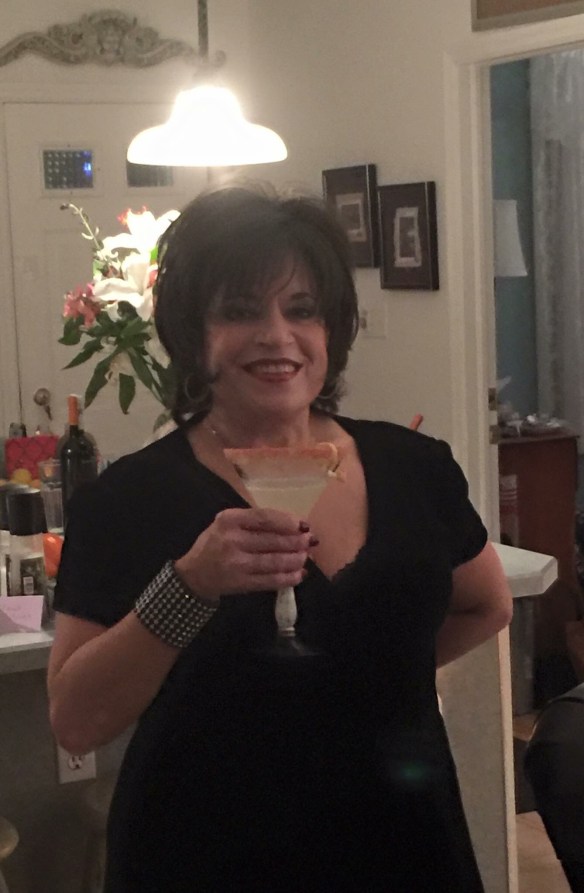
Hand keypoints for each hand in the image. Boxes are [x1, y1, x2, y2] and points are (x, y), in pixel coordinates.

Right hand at [173, 508, 315, 602]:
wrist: (194, 574)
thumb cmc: (215, 544)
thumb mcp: (228, 523)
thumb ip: (255, 521)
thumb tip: (293, 525)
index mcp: (229, 520)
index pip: (264, 518)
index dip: (287, 521)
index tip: (303, 525)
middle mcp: (232, 540)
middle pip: (273, 540)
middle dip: (297, 542)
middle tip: (311, 542)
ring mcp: (236, 564)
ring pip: (274, 561)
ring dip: (295, 560)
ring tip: (306, 557)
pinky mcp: (241, 583)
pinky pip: (270, 580)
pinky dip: (288, 578)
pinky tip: (299, 575)